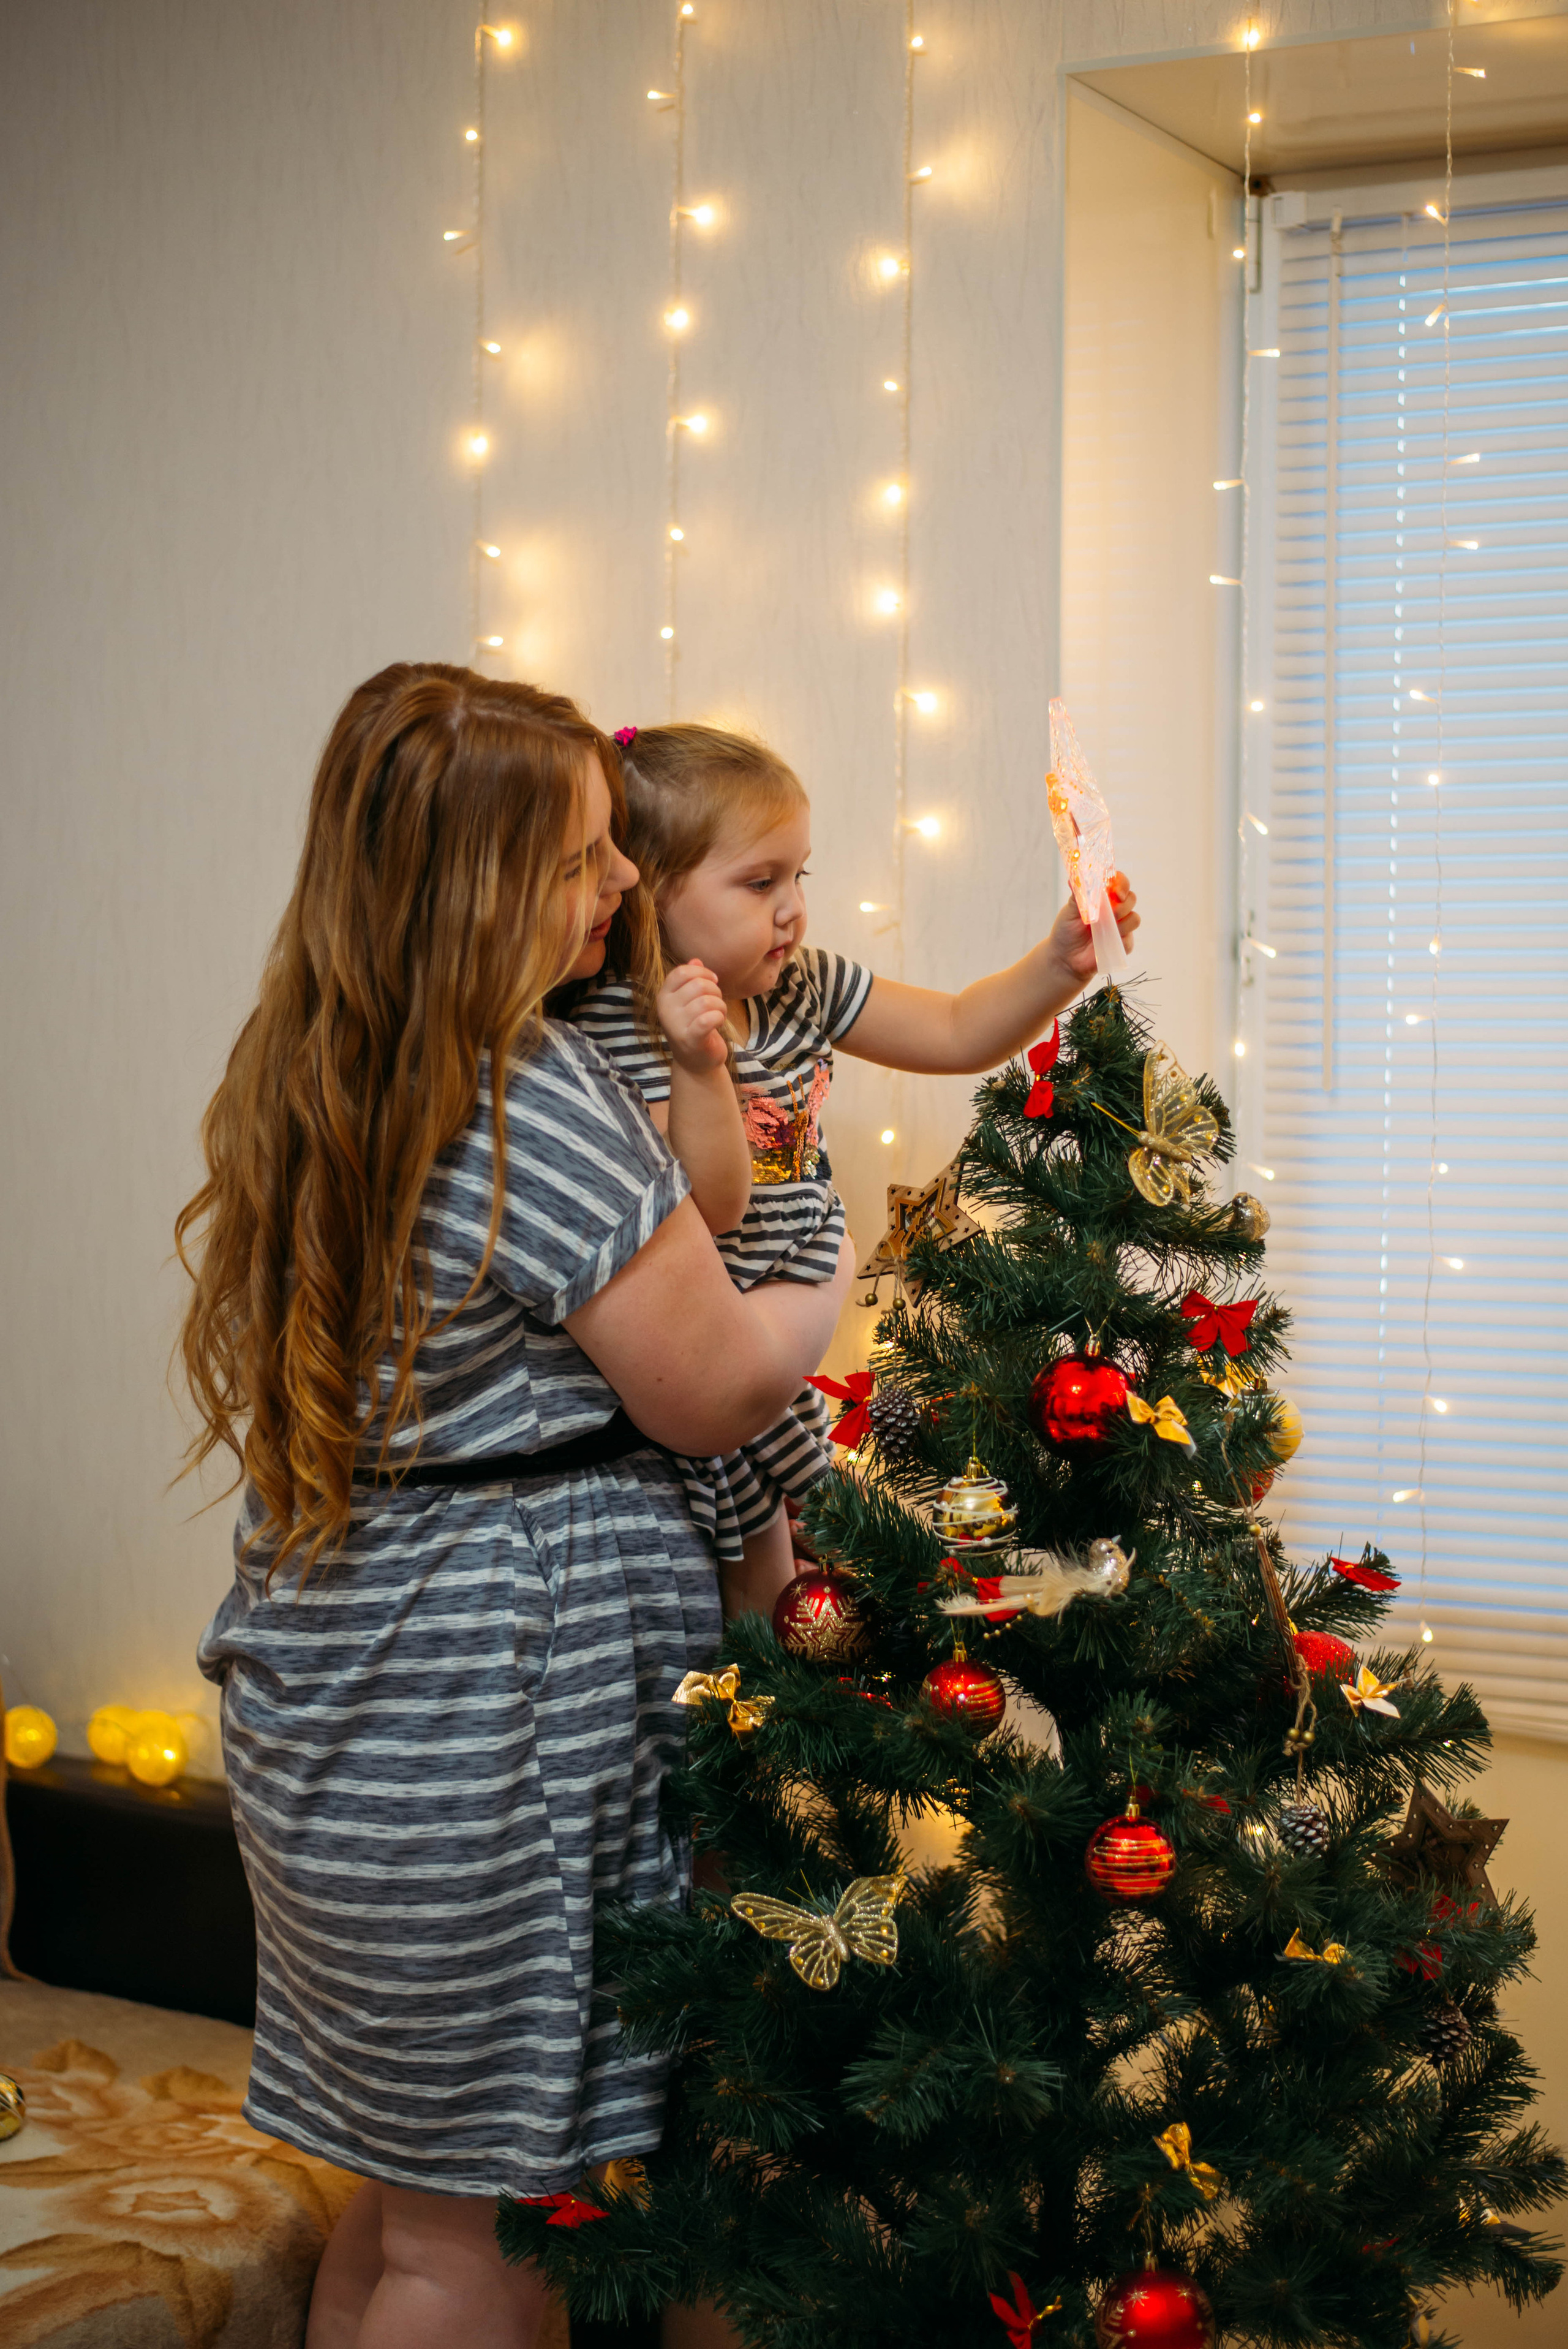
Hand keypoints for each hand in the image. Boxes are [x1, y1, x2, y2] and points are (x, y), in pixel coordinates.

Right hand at [657, 959, 730, 1073]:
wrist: (695, 1062)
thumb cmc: (695, 1026)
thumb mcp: (690, 1001)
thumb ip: (692, 980)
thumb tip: (696, 960)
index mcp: (663, 996)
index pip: (682, 972)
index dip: (703, 972)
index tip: (713, 981)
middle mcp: (666, 1010)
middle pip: (698, 985)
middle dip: (716, 991)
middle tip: (717, 1004)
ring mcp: (676, 1025)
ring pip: (708, 1001)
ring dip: (721, 1006)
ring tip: (718, 1015)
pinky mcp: (690, 1039)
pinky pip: (709, 1018)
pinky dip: (719, 1017)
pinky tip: (718, 1022)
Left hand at [1047, 871, 1139, 983]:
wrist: (1064, 958)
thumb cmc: (1066, 931)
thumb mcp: (1069, 911)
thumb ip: (1077, 895)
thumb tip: (1074, 877)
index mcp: (1103, 897)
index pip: (1120, 882)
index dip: (1122, 883)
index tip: (1115, 891)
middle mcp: (1115, 909)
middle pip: (1131, 898)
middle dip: (1123, 904)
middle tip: (1111, 912)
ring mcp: (1120, 927)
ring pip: (1134, 919)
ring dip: (1123, 923)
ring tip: (1104, 929)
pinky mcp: (1122, 944)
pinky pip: (1130, 940)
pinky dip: (1120, 940)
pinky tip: (1106, 943)